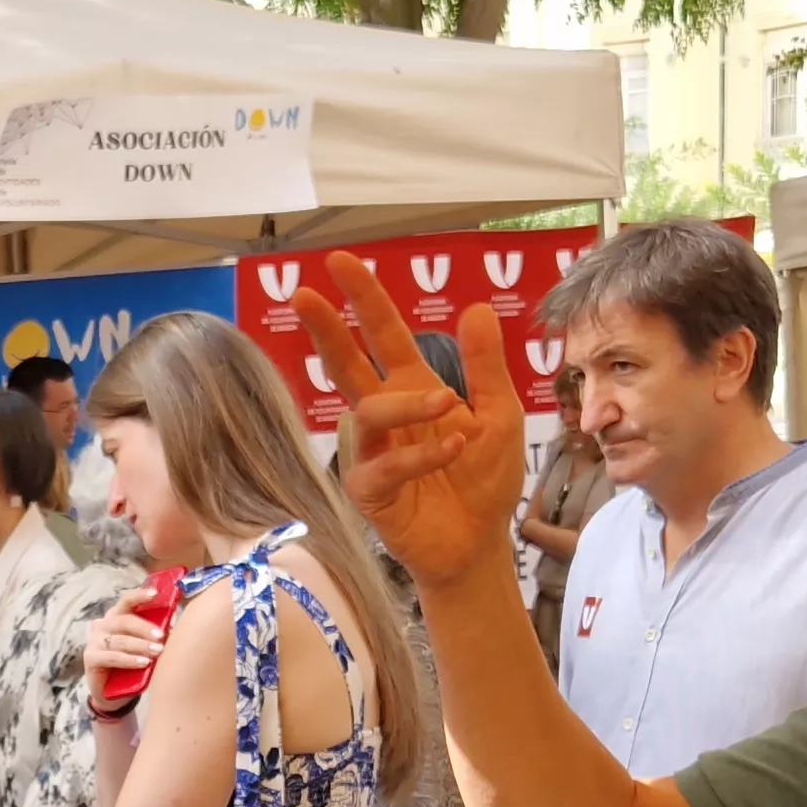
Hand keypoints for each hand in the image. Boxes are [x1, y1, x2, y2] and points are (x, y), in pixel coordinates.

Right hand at [83, 600, 166, 711]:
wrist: (112, 694)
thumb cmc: (132, 665)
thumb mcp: (145, 647)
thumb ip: (155, 634)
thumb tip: (174, 624)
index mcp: (117, 616)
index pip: (127, 601)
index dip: (140, 596)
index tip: (155, 594)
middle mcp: (103, 625)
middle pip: (125, 620)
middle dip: (145, 627)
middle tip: (162, 636)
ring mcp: (94, 641)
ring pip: (121, 640)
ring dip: (141, 645)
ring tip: (158, 651)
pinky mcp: (90, 658)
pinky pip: (112, 657)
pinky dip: (129, 660)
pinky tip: (143, 663)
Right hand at [290, 251, 528, 587]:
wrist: (480, 543)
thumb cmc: (483, 481)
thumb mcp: (500, 415)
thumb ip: (486, 367)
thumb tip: (476, 308)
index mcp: (412, 389)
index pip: (382, 336)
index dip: (363, 300)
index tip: (339, 262)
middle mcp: (384, 417)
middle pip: (346, 365)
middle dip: (327, 329)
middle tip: (306, 295)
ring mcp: (371, 453)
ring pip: (368, 413)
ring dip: (408, 404)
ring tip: (448, 404)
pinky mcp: (369, 492)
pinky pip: (384, 465)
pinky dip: (420, 454)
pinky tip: (453, 448)